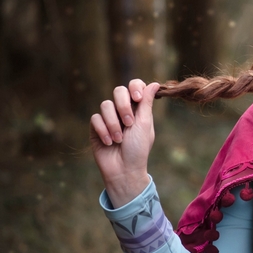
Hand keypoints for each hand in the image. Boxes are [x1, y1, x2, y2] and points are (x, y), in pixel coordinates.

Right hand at [89, 79, 159, 207]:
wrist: (124, 169)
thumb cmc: (138, 149)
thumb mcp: (144, 124)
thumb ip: (146, 103)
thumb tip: (155, 83)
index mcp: (138, 108)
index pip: (135, 86)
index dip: (135, 87)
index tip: (137, 98)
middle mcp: (123, 110)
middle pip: (118, 91)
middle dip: (123, 106)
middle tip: (129, 123)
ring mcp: (109, 118)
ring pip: (105, 105)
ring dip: (113, 123)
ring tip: (119, 139)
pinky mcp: (96, 127)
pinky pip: (95, 118)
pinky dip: (103, 131)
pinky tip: (109, 142)